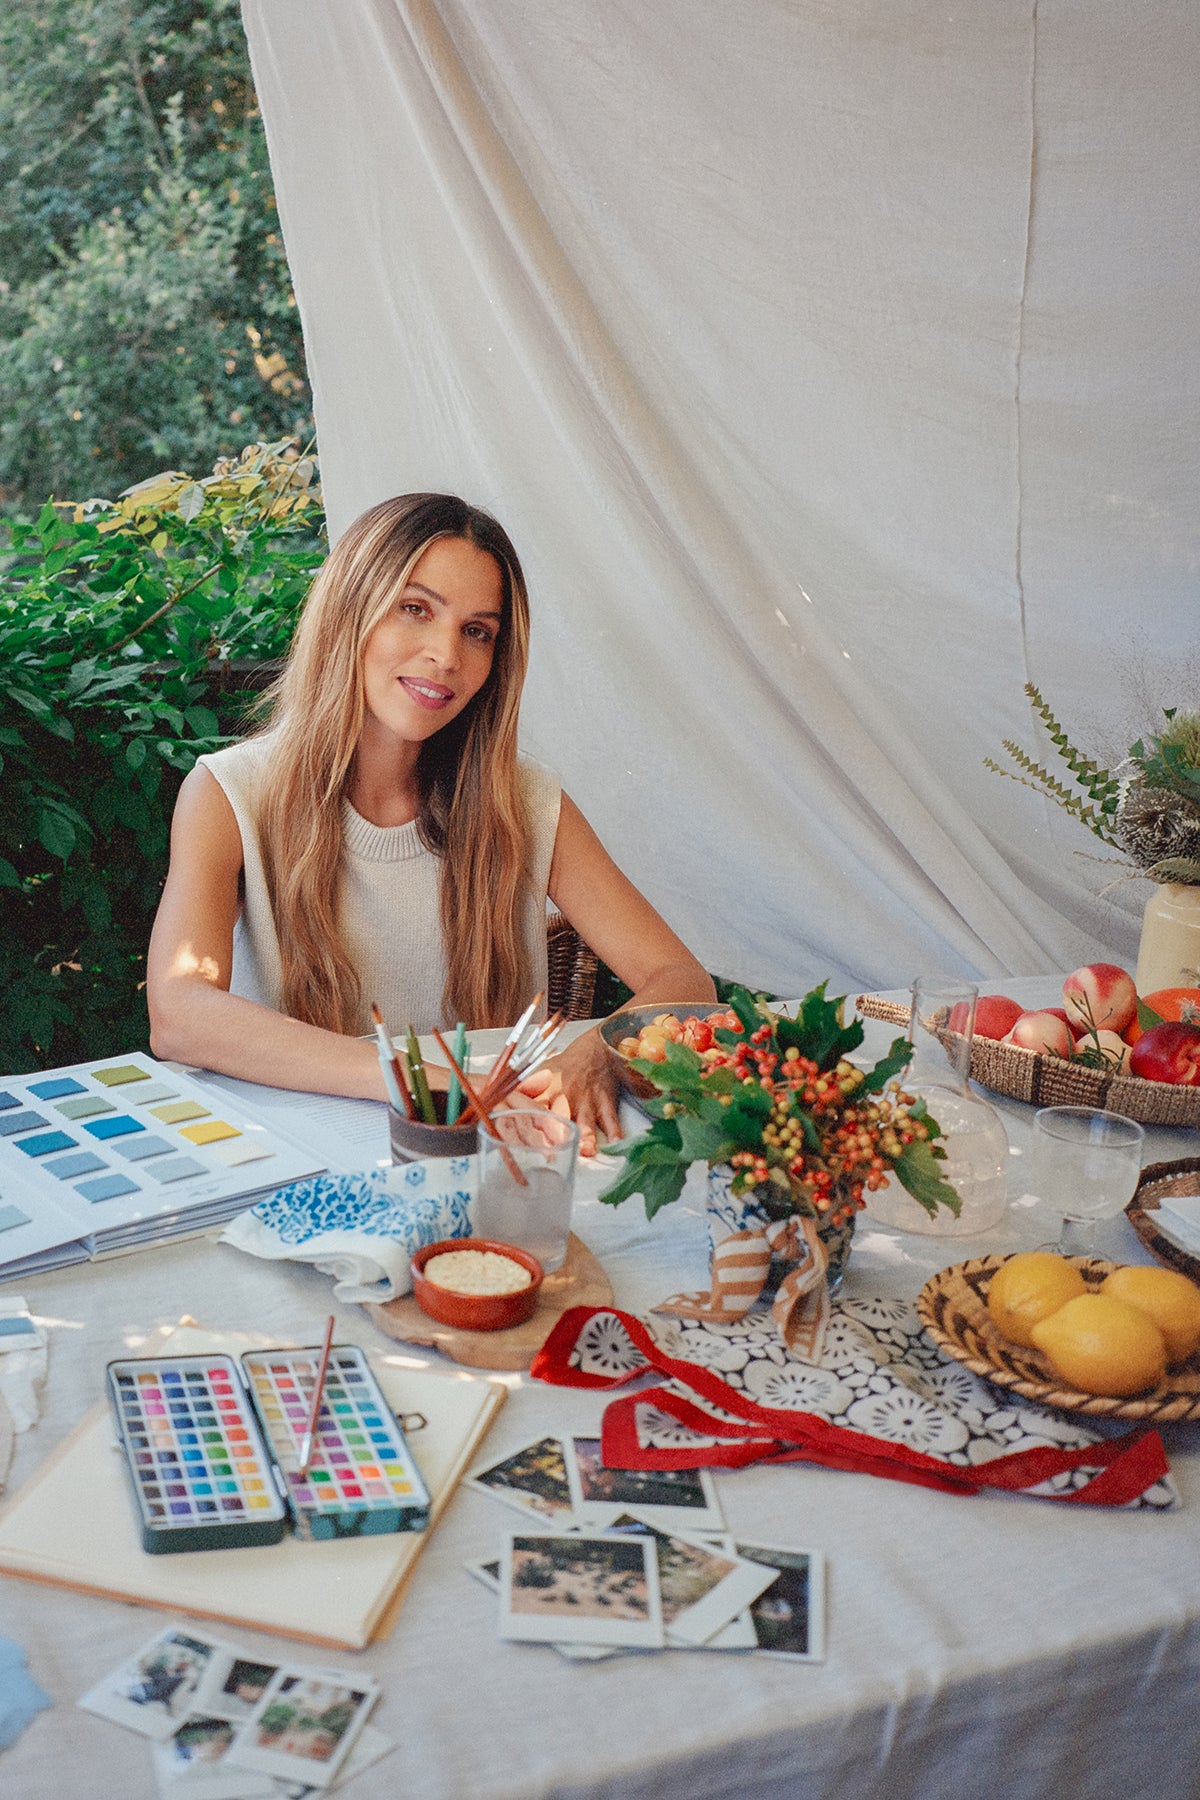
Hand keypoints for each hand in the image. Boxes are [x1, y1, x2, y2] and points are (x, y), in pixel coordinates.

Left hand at [529, 1029, 622, 1157]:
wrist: (597, 1048)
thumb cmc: (567, 1064)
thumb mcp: (542, 1072)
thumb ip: (525, 1091)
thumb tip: (499, 1100)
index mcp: (547, 1088)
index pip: (534, 1107)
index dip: (528, 1123)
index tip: (522, 1140)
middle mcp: (567, 1095)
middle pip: (560, 1117)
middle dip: (556, 1135)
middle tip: (553, 1153)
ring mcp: (587, 1100)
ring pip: (586, 1119)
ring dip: (587, 1135)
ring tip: (587, 1150)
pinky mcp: (605, 1101)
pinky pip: (610, 1118)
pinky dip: (615, 1131)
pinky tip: (616, 1143)